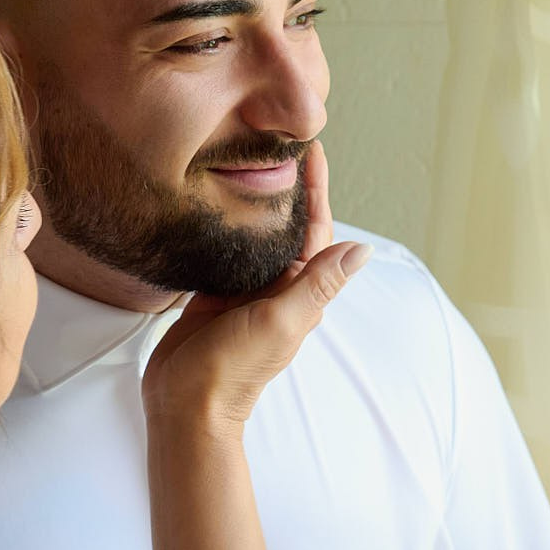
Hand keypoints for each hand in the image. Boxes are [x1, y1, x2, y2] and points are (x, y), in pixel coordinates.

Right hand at [142, 141, 371, 428]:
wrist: (186, 406)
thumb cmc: (235, 369)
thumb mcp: (281, 321)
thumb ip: (317, 285)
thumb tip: (362, 250)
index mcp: (299, 292)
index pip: (316, 232)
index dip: (317, 192)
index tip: (312, 151)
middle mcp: (275, 289)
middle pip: (287, 228)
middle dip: (288, 188)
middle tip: (279, 144)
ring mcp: (243, 292)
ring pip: (256, 237)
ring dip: (257, 203)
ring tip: (247, 162)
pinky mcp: (212, 294)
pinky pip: (224, 252)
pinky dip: (224, 227)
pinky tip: (214, 202)